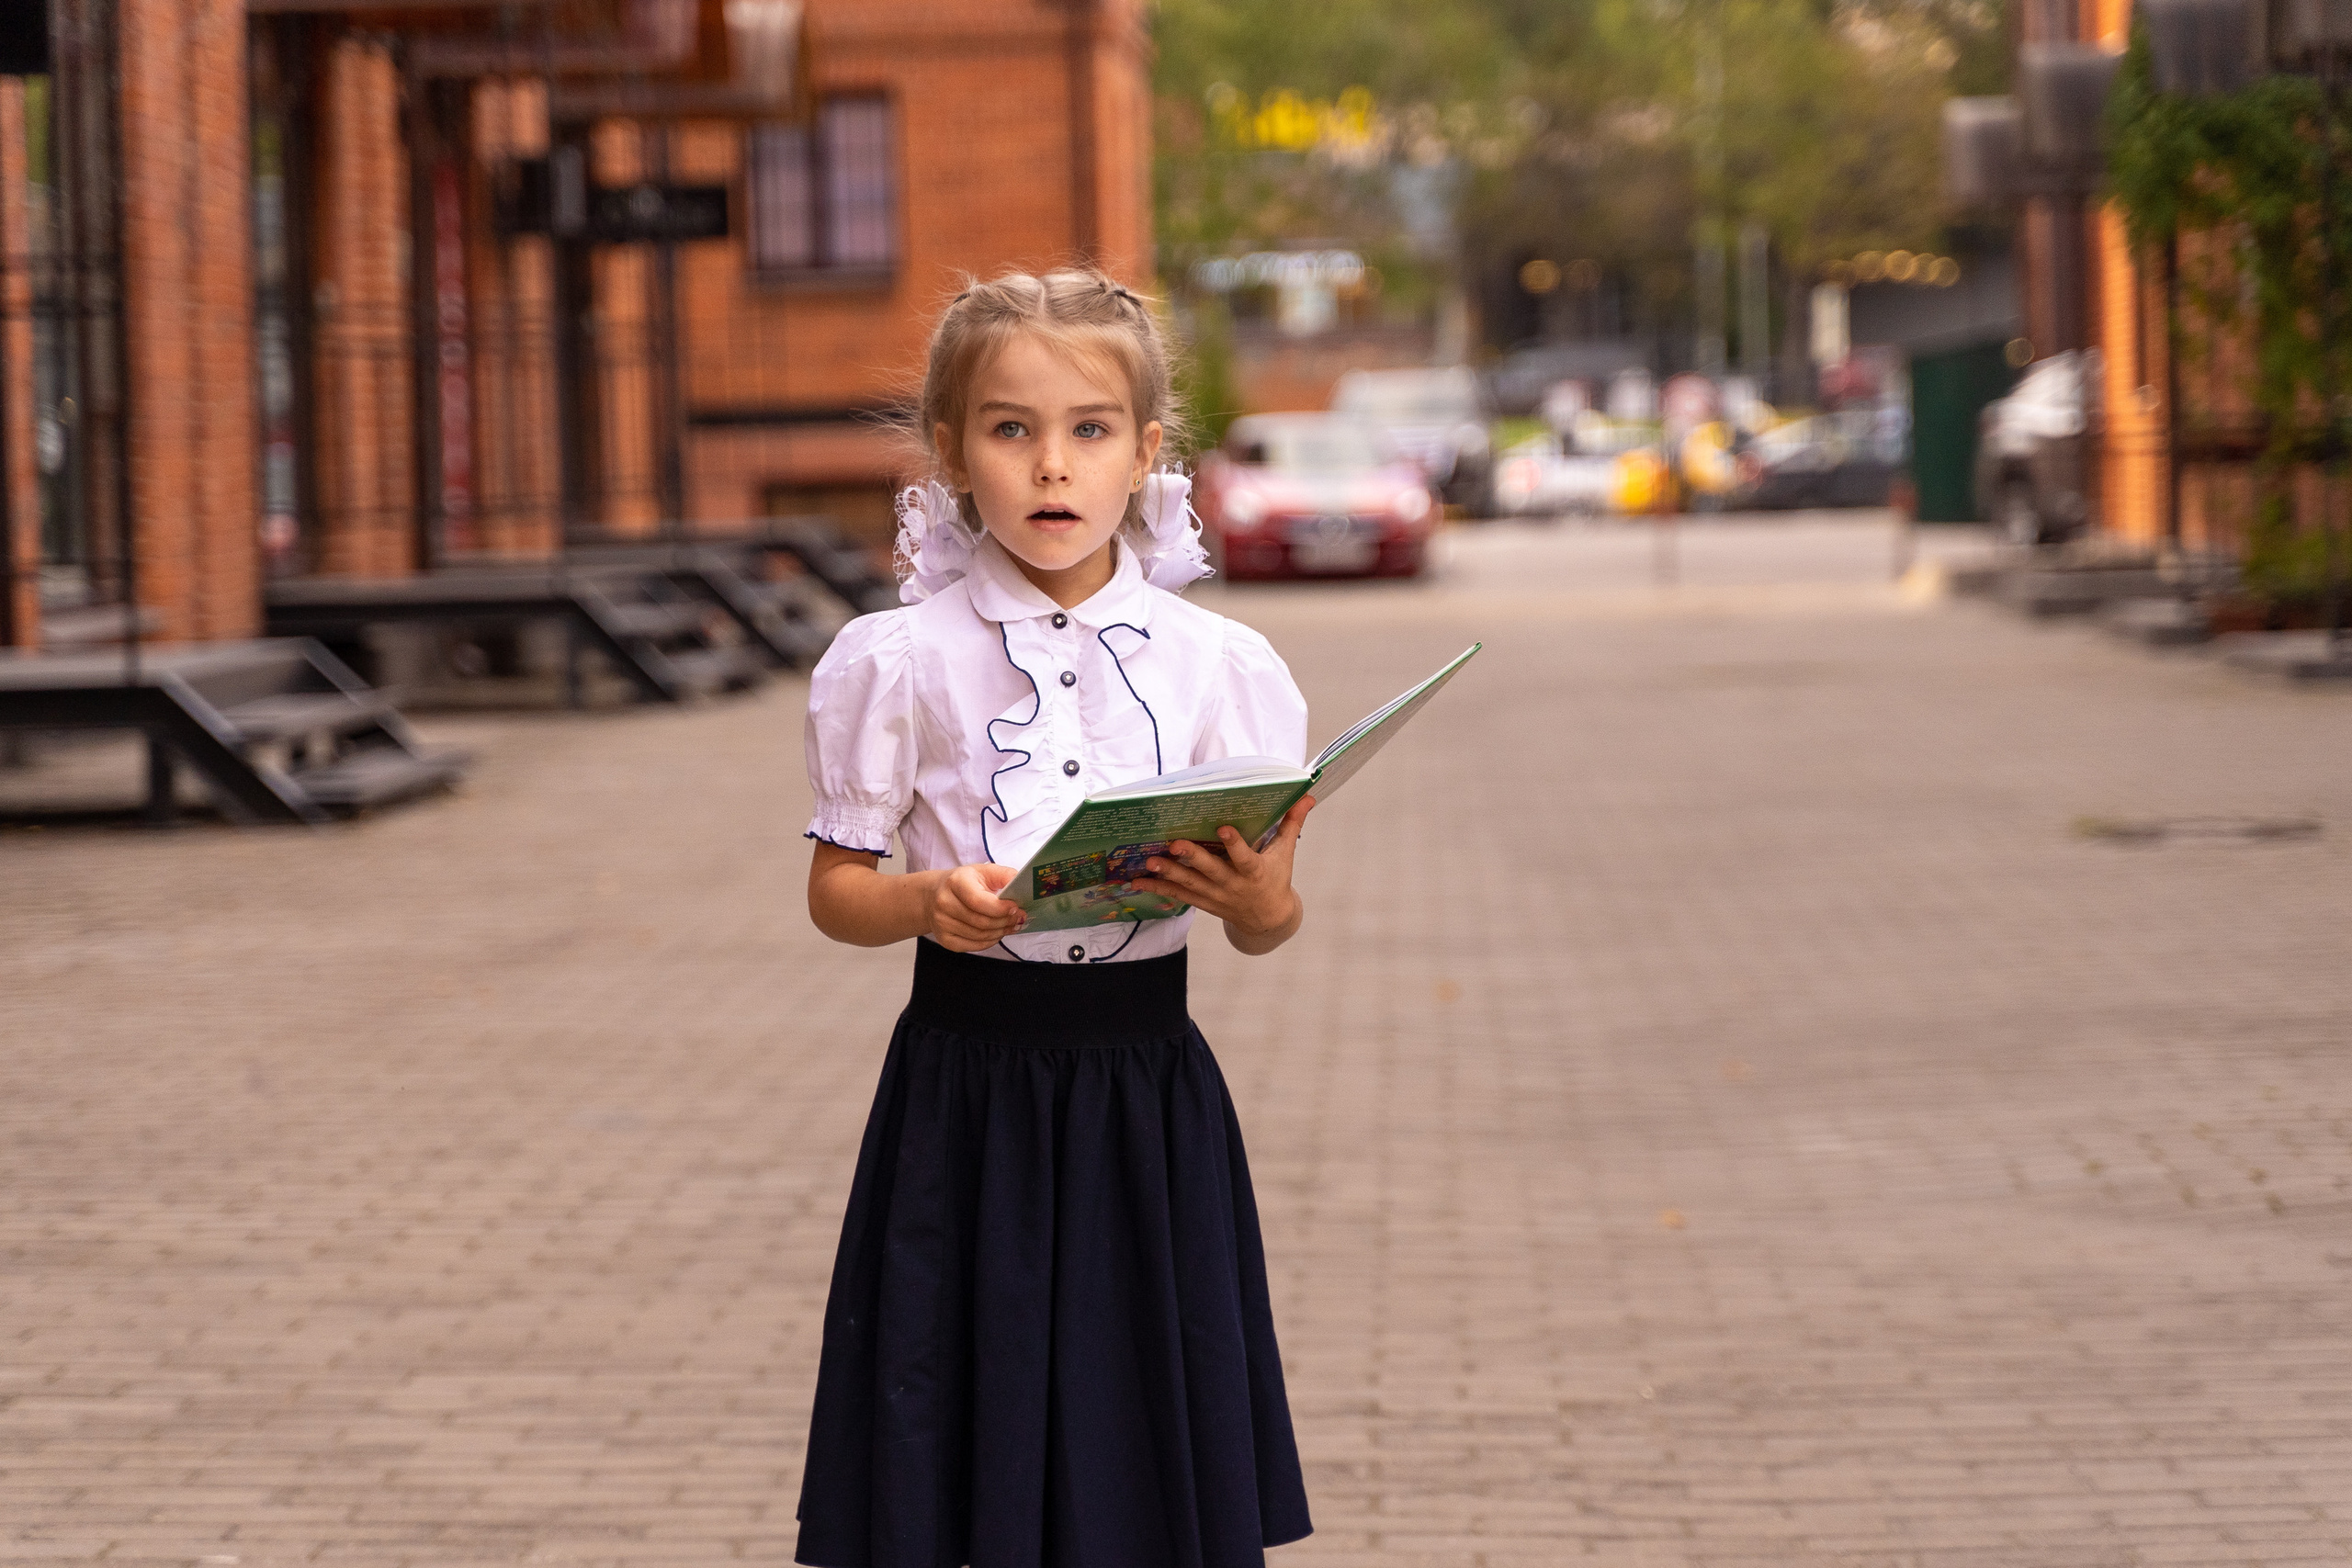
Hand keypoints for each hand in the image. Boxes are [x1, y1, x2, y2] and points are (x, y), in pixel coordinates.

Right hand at [929, 862, 1024, 951]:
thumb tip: (1023, 885)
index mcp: (955, 882)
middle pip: (981, 921)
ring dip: (1000, 932)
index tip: (1016, 908)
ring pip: (980, 936)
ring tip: (1010, 925)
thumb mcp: (984, 871)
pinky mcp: (945, 939)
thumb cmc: (964, 882)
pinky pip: (974, 946)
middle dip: (1005, 922)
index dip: (1001, 908)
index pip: (979, 901)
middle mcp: (944, 903)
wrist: (933, 895)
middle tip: (1019, 918)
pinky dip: (990, 941)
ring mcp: (942, 923)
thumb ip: (1005, 876)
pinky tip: (997, 932)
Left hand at [1125, 795, 1314, 949]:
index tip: (1223, 828)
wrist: (1268, 919)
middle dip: (1192, 857)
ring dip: (1167, 873)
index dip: (1234, 844)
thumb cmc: (1276, 878)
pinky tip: (1138, 880)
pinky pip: (1179, 895)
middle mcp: (1233, 885)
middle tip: (1174, 843)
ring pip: (1189, 884)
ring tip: (1149, 860)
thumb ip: (1292, 823)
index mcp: (1255, 871)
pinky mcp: (1203, 902)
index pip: (1245, 857)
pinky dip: (1158, 887)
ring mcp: (1216, 896)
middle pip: (1210, 871)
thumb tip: (1308, 796)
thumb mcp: (1286, 853)